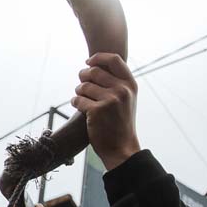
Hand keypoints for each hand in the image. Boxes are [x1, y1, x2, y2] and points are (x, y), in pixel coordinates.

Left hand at [71, 53, 141, 169]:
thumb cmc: (121, 123)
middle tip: (81, 85)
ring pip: (83, 86)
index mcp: (130, 85)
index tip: (88, 62)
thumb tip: (96, 64)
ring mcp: (111, 100)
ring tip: (82, 99)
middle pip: (94, 71)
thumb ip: (117, 82)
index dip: (98, 57)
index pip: (114, 59)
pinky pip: (77, 99)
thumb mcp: (127, 99)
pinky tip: (80, 108)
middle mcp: (122, 90)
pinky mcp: (97, 111)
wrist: (122, 148)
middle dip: (83, 76)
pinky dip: (75, 103)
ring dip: (78, 92)